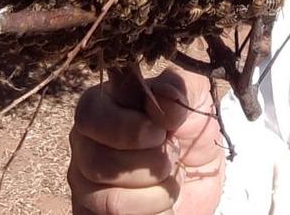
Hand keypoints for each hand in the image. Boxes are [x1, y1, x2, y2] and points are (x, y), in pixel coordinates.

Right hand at [69, 66, 224, 214]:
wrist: (204, 176)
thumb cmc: (191, 129)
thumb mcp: (195, 97)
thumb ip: (178, 87)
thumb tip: (164, 102)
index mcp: (102, 107)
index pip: (89, 114)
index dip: (126, 128)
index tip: (160, 133)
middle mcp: (86, 146)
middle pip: (99, 163)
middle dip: (151, 163)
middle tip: (172, 154)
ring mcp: (86, 186)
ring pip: (112, 201)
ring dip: (158, 192)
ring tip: (171, 179)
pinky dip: (154, 213)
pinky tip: (162, 201)